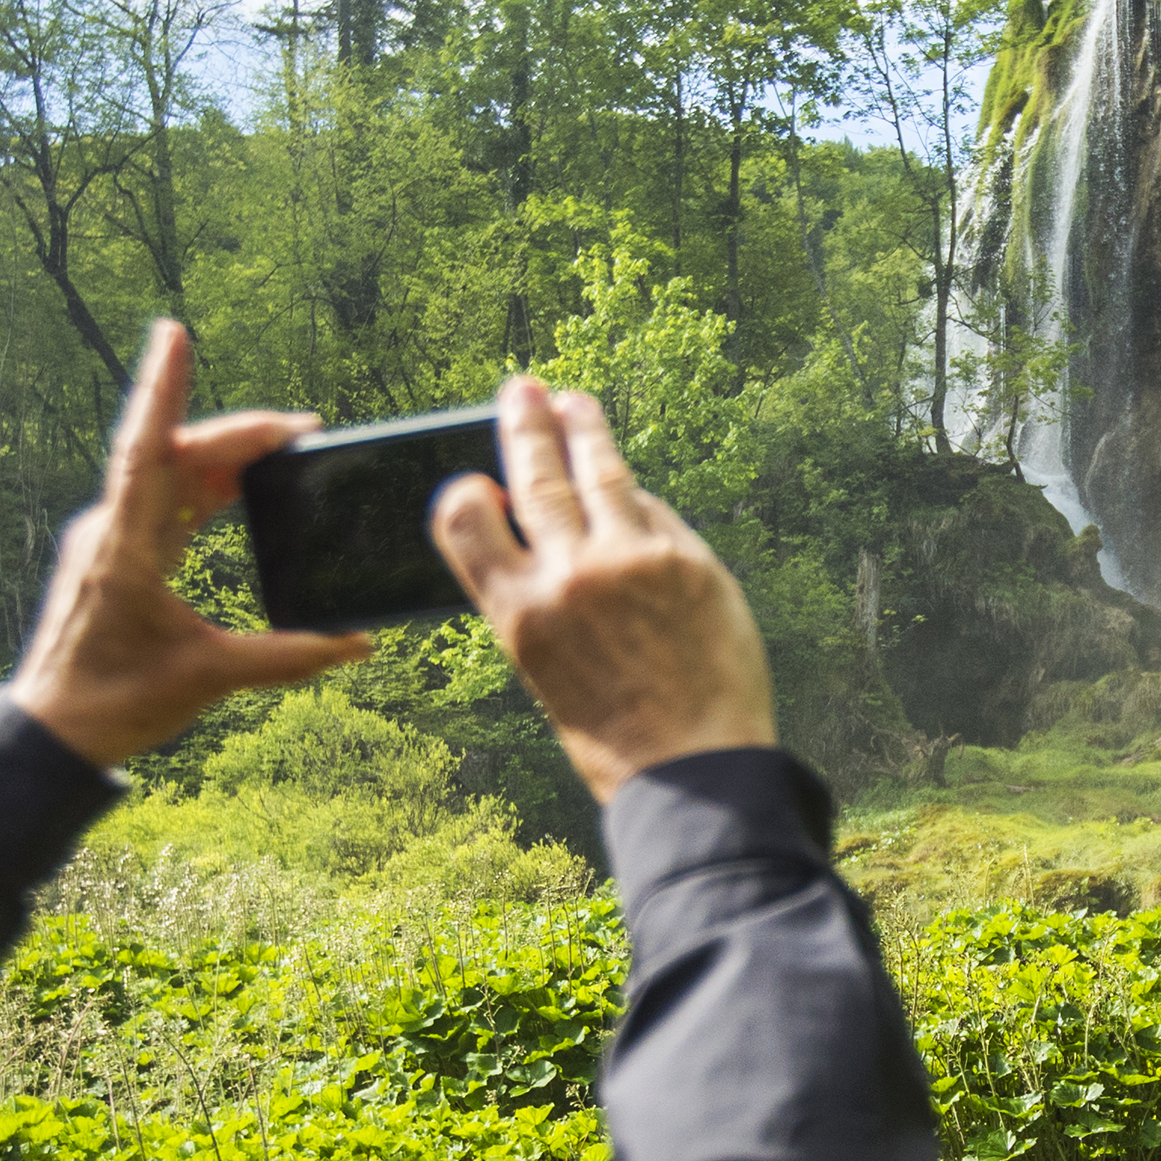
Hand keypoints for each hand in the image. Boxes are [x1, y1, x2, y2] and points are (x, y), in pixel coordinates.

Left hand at [10, 321, 366, 769]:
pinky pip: (160, 502)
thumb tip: (358, 644)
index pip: (146, 451)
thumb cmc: (116, 703)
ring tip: (282, 447)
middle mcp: (109, 531)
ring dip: (222, 457)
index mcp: (124, 549)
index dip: (164, 389)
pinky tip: (236, 490)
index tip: (174, 335)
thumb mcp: (209, 678)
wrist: (52, 734)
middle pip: (173, 455)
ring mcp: (107, 541)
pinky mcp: (112, 558)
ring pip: (167, 474)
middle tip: (301, 427)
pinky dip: (202, 488)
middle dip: (237, 433)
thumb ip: (289, 657)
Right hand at [431, 375, 776, 804]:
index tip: (474, 478)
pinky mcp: (688, 559)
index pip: (466, 520)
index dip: (465, 492)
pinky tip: (631, 484)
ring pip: (601, 471)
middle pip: (537, 476)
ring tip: (575, 401)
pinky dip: (638, 497)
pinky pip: (654, 512)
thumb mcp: (548, 673)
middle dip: (526, 425)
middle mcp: (568, 575)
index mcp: (517, 614)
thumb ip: (540, 602)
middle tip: (520, 390)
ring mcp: (632, 560)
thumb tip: (549, 537)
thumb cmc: (618, 738)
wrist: (695, 770)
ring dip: (584, 429)